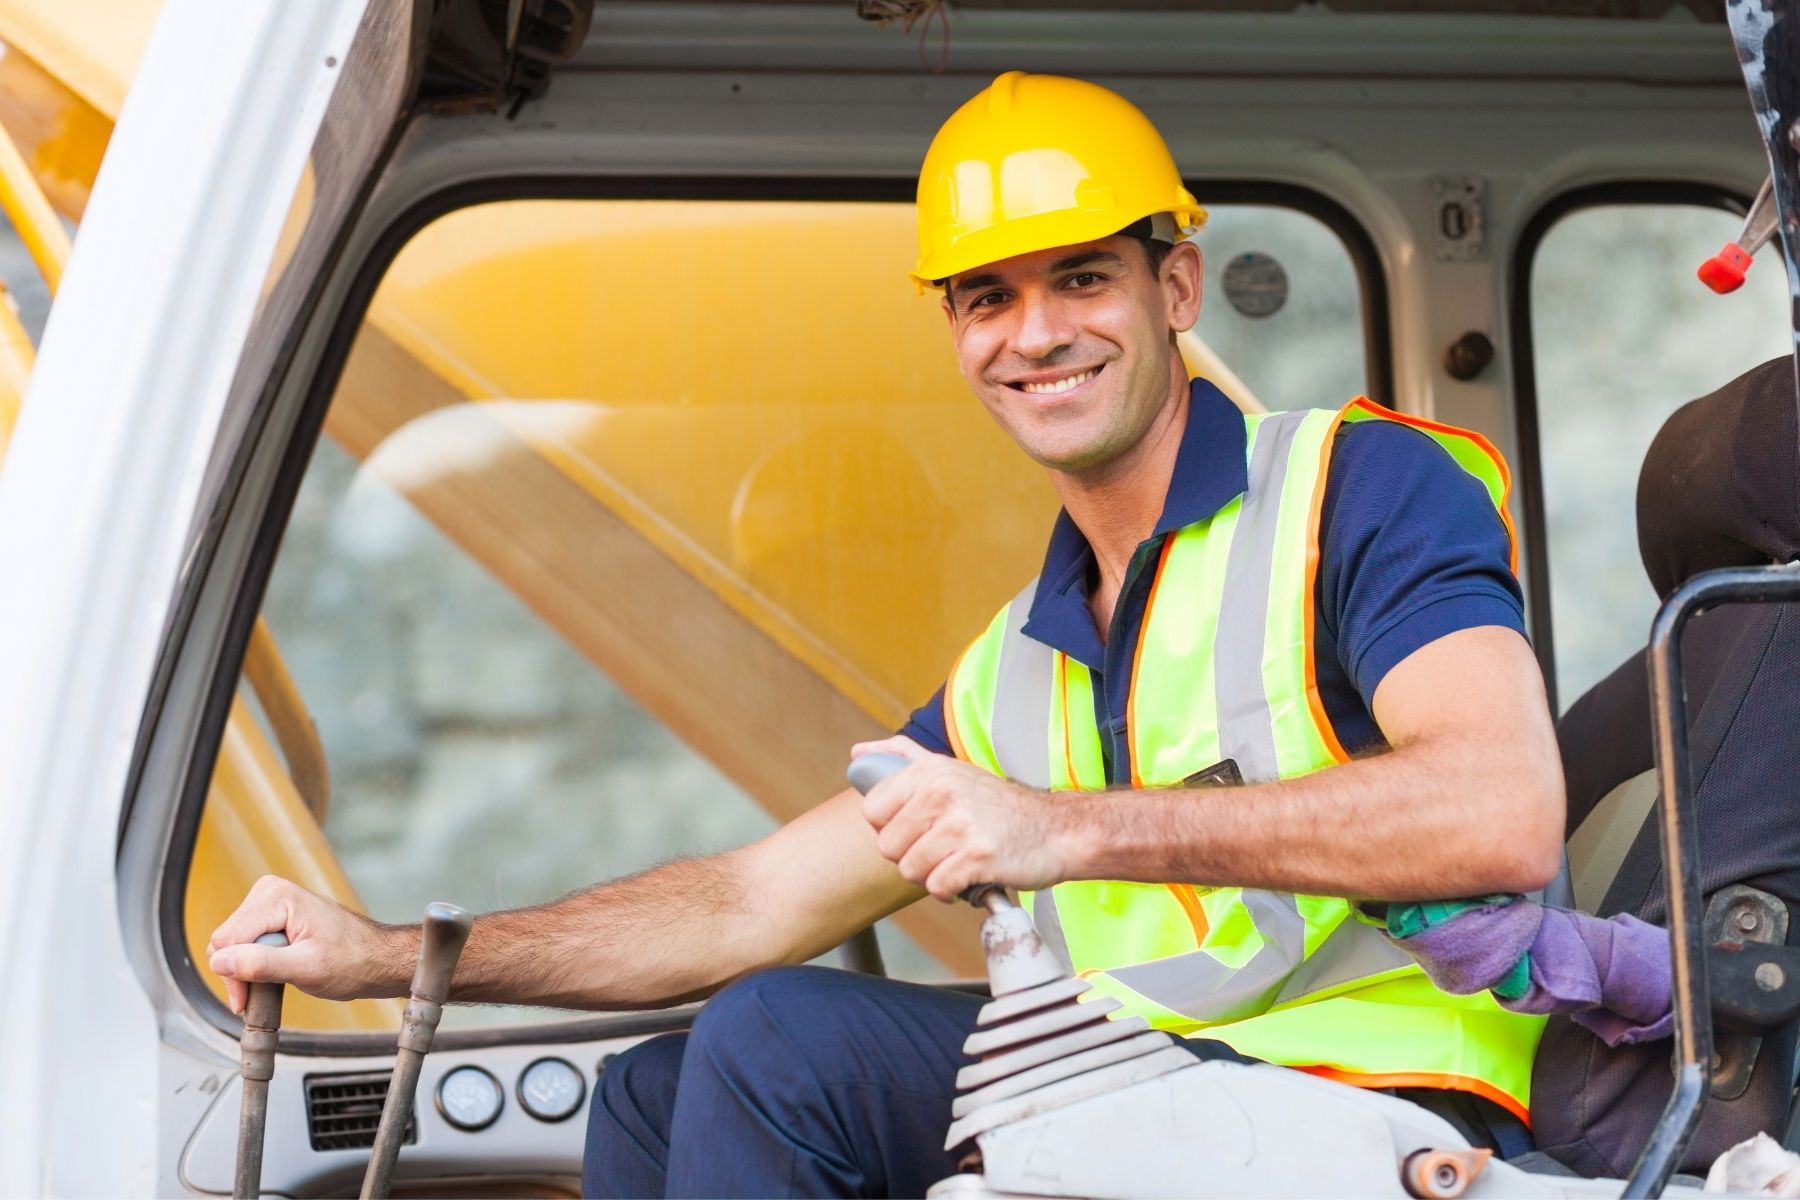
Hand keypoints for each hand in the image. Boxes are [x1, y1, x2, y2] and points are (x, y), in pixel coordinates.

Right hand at [206, 876, 408, 1013]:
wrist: (376, 959)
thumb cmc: (352, 961)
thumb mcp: (306, 968)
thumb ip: (261, 964)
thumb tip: (220, 961)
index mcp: (277, 897)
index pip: (226, 940)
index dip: (233, 974)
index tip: (247, 998)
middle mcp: (269, 892)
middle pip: (225, 942)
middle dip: (239, 972)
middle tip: (265, 991)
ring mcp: (270, 902)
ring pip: (231, 945)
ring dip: (246, 970)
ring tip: (277, 980)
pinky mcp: (271, 916)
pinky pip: (244, 943)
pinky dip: (253, 964)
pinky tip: (274, 973)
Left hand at [851, 736, 1075, 900]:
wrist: (1056, 830)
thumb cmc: (999, 806)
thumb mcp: (952, 769)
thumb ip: (902, 758)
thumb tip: (858, 753)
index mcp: (930, 770)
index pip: (872, 811)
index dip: (891, 827)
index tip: (917, 827)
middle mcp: (943, 792)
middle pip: (888, 846)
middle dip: (912, 855)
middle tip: (942, 847)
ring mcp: (961, 825)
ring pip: (910, 870)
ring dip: (933, 873)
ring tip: (957, 859)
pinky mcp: (977, 857)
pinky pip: (937, 888)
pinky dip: (951, 891)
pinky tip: (969, 875)